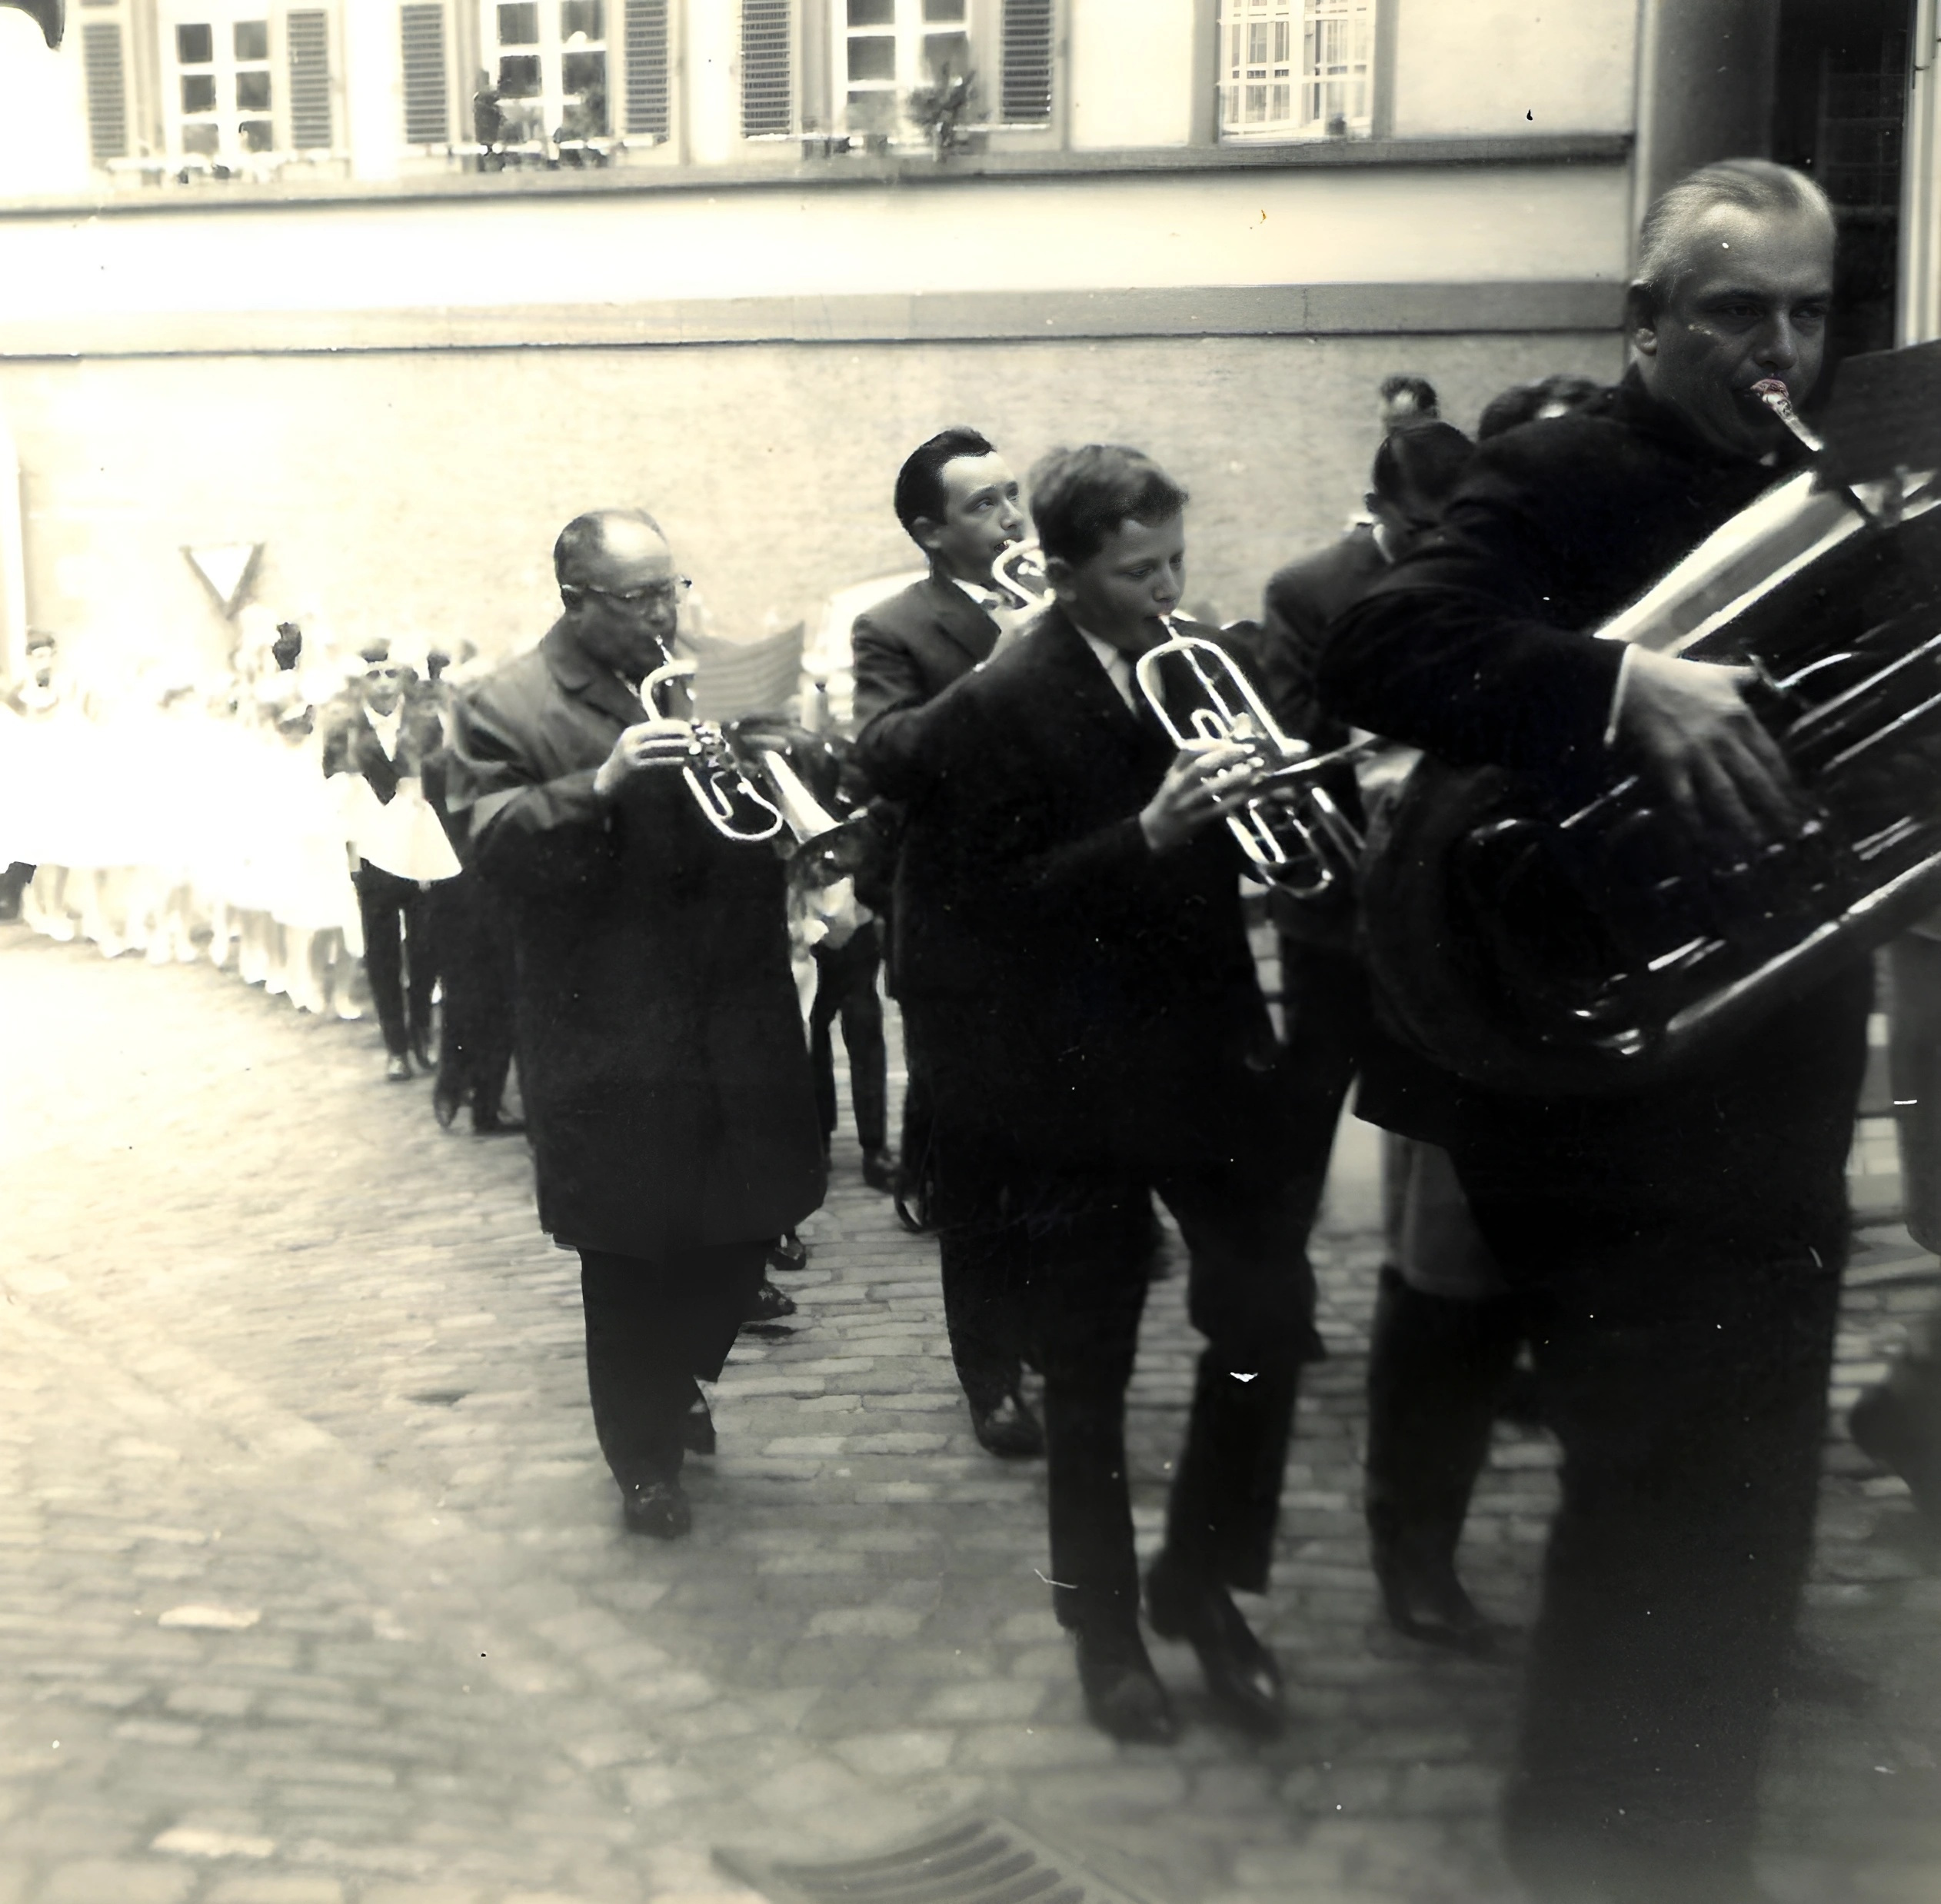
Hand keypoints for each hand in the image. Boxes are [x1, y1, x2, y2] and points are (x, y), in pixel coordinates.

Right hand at [594, 717, 694, 796]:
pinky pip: (655, 762)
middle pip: (658, 734)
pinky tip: (683, 762)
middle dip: (677, 734)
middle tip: (695, 736)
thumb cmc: (627, 765)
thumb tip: (678, 736)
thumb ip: (652, 741)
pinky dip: (670, 761)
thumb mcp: (635, 747)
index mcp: (632, 733)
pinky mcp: (633, 768)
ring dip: (677, 747)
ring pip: (657, 747)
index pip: (656, 725)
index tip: (690, 726)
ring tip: (693, 748)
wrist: (607, 782)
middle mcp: (629, 740)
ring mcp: (630, 754)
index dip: (674, 725)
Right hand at [1139, 740, 1261, 853]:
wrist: (1156, 831)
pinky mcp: (1196, 820)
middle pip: (1201, 766)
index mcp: (1173, 773)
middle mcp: (1177, 786)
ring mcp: (1186, 804)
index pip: (1189, 751)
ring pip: (1210, 788)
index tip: (1232, 741)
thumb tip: (1225, 748)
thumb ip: (1191, 763)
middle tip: (1249, 749)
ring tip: (1253, 769)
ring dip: (1234, 777)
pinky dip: (1234, 799)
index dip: (1212, 744)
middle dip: (1227, 755)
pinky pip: (1217, 808)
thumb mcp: (1175, 778)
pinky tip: (1249, 792)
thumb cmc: (1170, 800)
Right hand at [1614, 649, 1806, 849]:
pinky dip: (1695, 822)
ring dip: (1741, 823)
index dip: (1785, 782)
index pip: (1770, 756)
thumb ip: (1742, 678)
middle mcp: (1724, 739)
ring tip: (1755, 846)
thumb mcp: (1718, 672)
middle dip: (1774, 809)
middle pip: (1755, 780)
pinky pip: (1685, 799)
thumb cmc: (1676, 676)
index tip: (1798, 801)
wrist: (1633, 681)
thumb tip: (1758, 676)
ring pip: (1726, 795)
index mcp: (1739, 717)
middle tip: (1789, 833)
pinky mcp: (1669, 766)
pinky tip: (1703, 840)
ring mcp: (1696, 755)